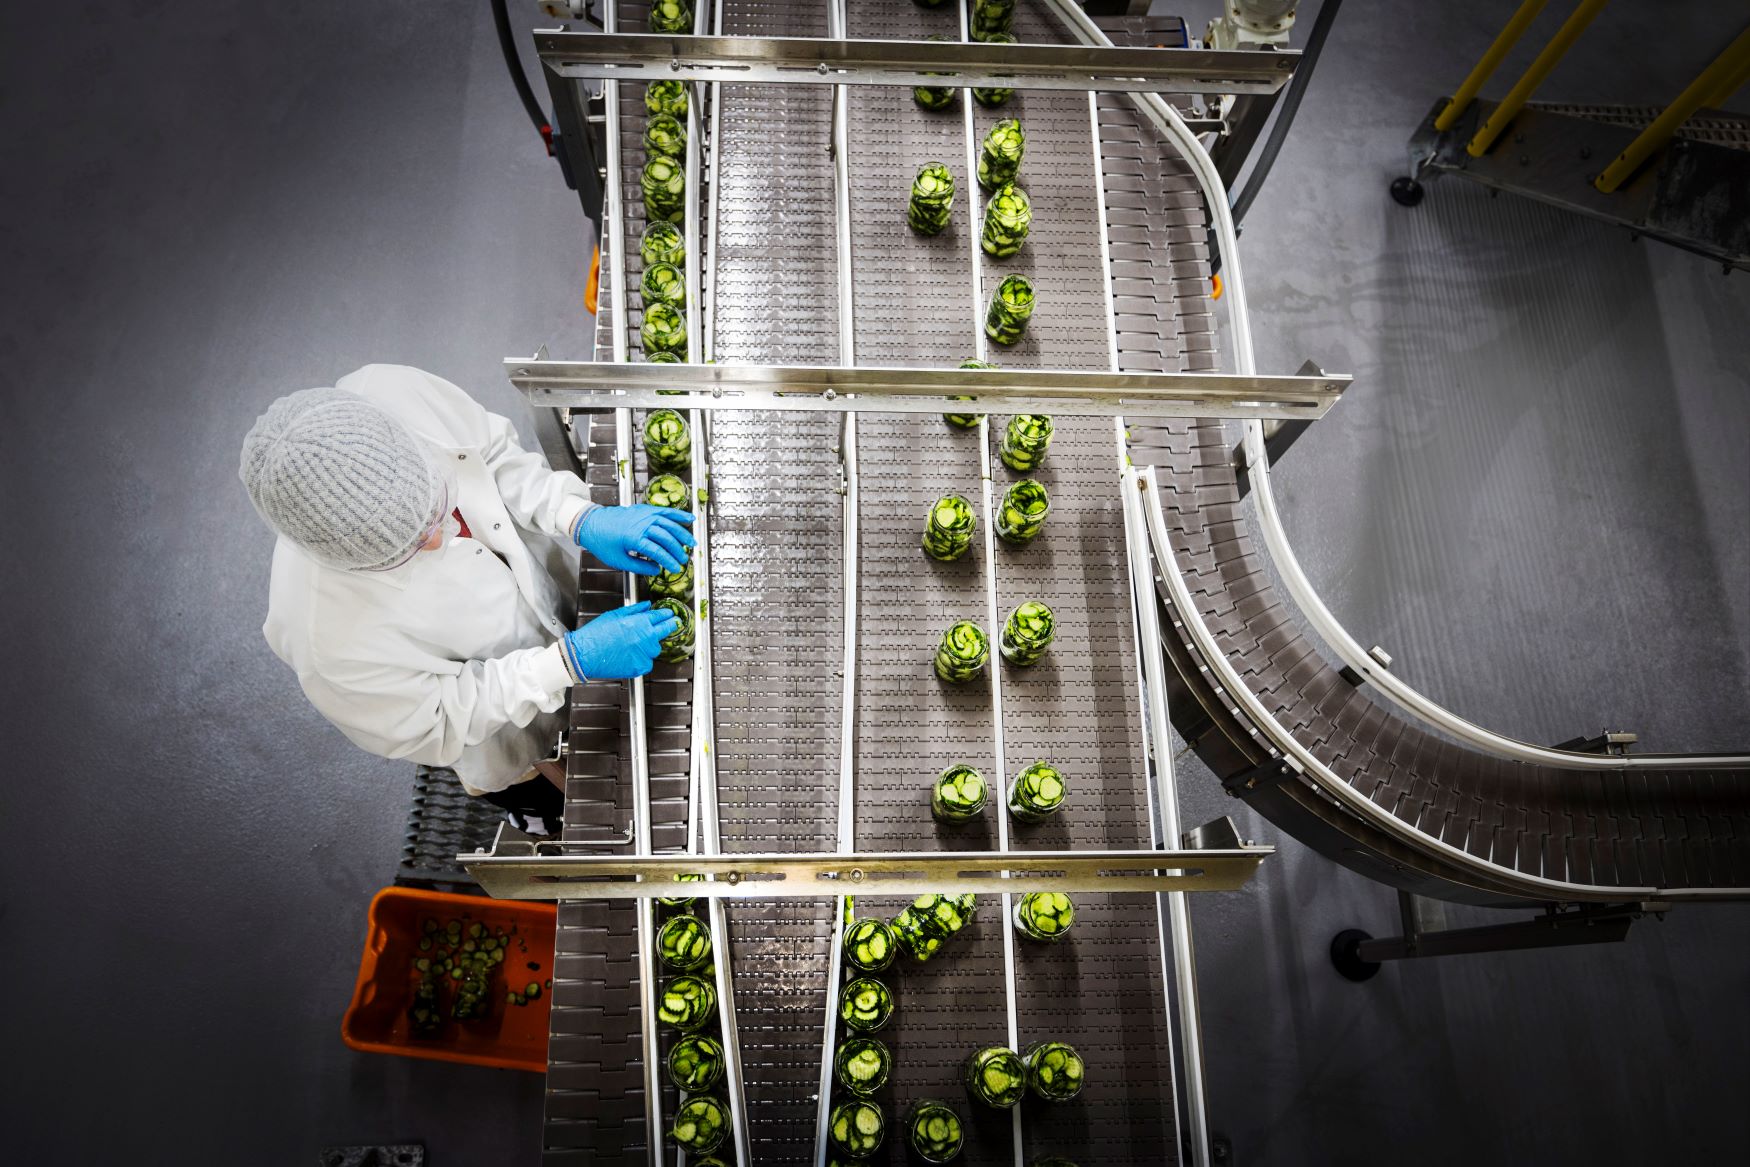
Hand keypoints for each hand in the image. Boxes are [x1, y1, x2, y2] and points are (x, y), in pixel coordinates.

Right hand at [559, 601, 679, 680]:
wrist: (584, 654)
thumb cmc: (595, 635)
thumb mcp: (614, 615)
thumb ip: (634, 610)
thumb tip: (647, 605)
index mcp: (639, 622)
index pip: (659, 617)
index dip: (667, 615)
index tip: (671, 615)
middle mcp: (645, 638)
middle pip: (664, 631)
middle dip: (670, 626)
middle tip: (673, 624)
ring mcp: (643, 654)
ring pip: (655, 649)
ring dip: (651, 645)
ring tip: (635, 644)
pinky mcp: (639, 667)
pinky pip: (647, 662)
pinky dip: (642, 659)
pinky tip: (630, 655)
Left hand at [574, 503, 695, 575]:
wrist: (591, 523)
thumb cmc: (602, 542)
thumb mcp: (618, 561)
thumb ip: (639, 566)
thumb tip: (656, 569)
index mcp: (635, 538)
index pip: (658, 552)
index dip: (669, 562)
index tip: (676, 569)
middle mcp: (642, 524)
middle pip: (666, 538)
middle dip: (677, 550)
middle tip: (683, 559)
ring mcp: (644, 515)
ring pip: (669, 524)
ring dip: (682, 533)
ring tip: (691, 543)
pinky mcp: (644, 509)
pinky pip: (664, 511)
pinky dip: (678, 514)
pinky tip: (689, 518)